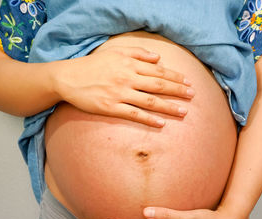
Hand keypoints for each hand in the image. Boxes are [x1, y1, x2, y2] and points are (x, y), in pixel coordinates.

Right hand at [50, 46, 194, 126]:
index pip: (158, 71)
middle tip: (192, 95)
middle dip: (178, 91)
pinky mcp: (111, 108)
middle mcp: (127, 78)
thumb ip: (137, 53)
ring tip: (184, 112)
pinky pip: (134, 114)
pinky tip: (161, 123)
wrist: (68, 78)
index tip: (188, 82)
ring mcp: (120, 94)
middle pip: (158, 85)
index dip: (175, 77)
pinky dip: (148, 119)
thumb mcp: (114, 52)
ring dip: (169, 107)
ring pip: (150, 101)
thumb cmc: (93, 65)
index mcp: (129, 63)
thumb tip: (158, 58)